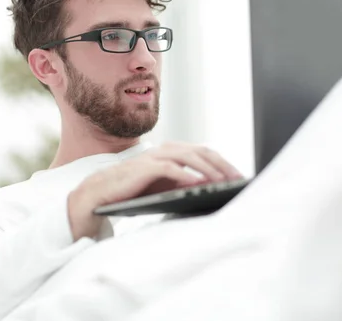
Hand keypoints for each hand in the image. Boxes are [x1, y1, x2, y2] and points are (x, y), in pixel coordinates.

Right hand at [68, 142, 242, 240]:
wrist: (103, 192)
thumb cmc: (137, 189)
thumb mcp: (167, 186)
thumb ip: (186, 182)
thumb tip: (213, 188)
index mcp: (174, 151)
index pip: (205, 153)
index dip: (223, 162)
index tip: (238, 176)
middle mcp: (166, 149)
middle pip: (201, 152)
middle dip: (221, 165)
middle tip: (236, 178)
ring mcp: (155, 156)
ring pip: (188, 157)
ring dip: (207, 168)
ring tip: (221, 180)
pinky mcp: (144, 167)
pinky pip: (169, 168)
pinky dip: (184, 174)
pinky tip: (197, 183)